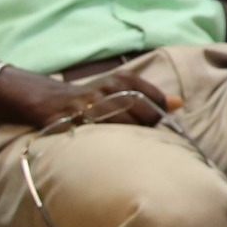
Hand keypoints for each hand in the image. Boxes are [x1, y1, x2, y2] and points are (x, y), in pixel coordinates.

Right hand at [0, 66, 177, 130]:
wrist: (46, 99)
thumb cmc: (91, 98)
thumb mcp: (120, 91)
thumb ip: (150, 98)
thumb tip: (180, 103)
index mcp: (124, 79)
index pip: (156, 100)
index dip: (157, 115)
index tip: (151, 126)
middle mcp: (110, 88)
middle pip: (146, 114)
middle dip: (148, 129)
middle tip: (139, 139)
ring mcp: (93, 103)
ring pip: (126, 125)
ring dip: (130, 138)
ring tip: (127, 145)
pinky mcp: (76, 119)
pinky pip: (100, 135)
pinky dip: (109, 143)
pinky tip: (109, 148)